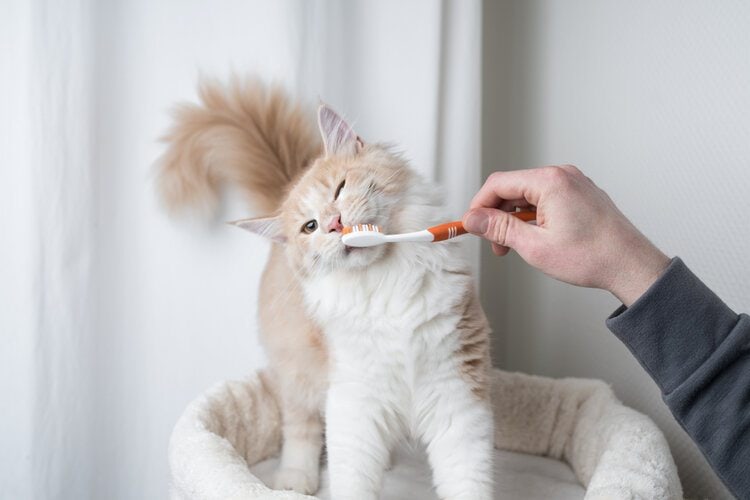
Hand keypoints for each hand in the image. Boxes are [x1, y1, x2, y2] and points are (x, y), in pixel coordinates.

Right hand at [462, 166, 669, 305]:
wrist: (631, 265)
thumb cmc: (592, 257)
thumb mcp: (534, 246)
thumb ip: (499, 228)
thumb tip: (474, 219)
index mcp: (550, 181)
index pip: (498, 184)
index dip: (479, 206)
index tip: (470, 225)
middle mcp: (562, 175)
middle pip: (513, 188)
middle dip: (498, 216)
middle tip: (495, 244)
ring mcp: (574, 183)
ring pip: (528, 195)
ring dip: (515, 219)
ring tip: (517, 246)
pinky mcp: (581, 194)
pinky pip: (546, 198)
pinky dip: (533, 217)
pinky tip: (536, 239)